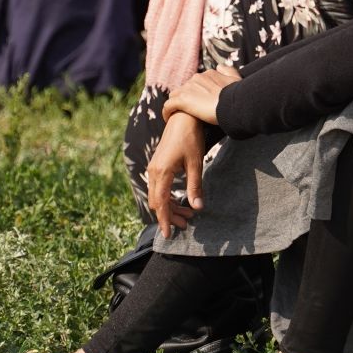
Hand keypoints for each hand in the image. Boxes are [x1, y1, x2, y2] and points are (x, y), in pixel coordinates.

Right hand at [146, 111, 207, 237]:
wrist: (183, 118)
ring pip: (157, 196)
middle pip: (157, 202)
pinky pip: (159, 187)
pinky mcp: (157, 166)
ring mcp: (154, 168)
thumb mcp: (196, 164)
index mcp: (162, 172)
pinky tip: (180, 201)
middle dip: (169, 216)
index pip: (160, 203)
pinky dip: (168, 197)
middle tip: (185, 225)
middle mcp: (154, 172)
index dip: (164, 220)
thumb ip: (195, 187)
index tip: (168, 235)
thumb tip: (198, 208)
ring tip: (187, 216)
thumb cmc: (190, 138)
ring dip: (170, 207)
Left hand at [162, 66, 239, 127]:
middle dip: (185, 99)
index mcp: (208, 74)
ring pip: (175, 95)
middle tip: (188, 112)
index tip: (198, 103)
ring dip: (174, 104)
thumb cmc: (237, 95)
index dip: (195, 93)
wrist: (232, 105)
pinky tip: (168, 119)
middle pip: (184, 88)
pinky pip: (168, 105)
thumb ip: (228, 71)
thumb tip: (219, 66)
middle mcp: (196, 78)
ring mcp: (188, 88)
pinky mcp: (182, 100)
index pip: (196, 82)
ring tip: (176, 116)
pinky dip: (166, 112)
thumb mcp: (236, 79)